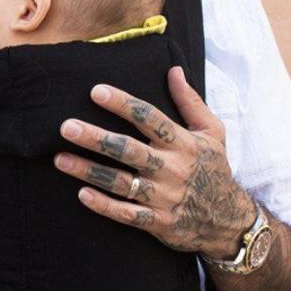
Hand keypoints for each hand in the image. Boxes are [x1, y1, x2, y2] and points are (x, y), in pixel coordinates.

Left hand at [53, 65, 255, 257]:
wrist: (230, 220)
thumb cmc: (214, 168)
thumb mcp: (212, 132)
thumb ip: (190, 101)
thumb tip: (174, 69)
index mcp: (183, 143)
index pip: (149, 118)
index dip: (123, 104)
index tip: (96, 91)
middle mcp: (172, 168)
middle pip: (129, 150)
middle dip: (96, 138)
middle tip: (66, 127)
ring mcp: (164, 197)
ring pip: (121, 182)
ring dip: (89, 170)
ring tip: (60, 159)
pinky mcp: (158, 221)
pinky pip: (127, 214)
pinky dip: (105, 206)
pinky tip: (82, 194)